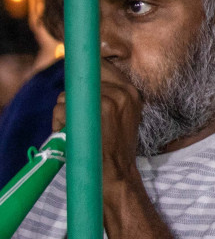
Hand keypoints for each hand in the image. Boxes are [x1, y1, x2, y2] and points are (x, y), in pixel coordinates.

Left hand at [52, 60, 142, 183]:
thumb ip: (110, 97)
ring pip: (68, 95)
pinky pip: (62, 107)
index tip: (77, 87)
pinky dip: (58, 122)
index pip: (102, 66)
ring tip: (73, 130)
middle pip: (81, 81)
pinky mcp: (96, 109)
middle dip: (72, 99)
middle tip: (75, 119)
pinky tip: (67, 134)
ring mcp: (111, 99)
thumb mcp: (123, 117)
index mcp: (131, 92)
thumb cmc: (114, 147)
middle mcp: (124, 92)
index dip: (84, 76)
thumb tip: (84, 82)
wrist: (117, 171)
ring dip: (63, 112)